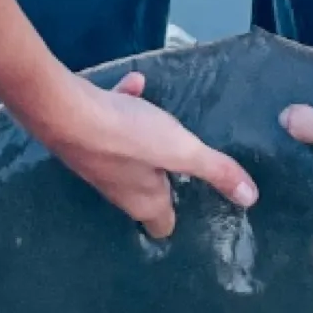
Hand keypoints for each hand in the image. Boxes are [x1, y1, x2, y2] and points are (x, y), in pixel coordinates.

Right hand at [33, 71, 257, 237]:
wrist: (62, 109)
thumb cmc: (126, 137)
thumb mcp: (181, 151)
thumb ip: (216, 170)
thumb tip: (250, 198)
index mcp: (143, 201)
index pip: (162, 226)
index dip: (179, 217)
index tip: (197, 205)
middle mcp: (118, 188)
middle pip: (146, 191)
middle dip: (165, 178)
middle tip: (186, 162)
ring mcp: (96, 163)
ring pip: (128, 156)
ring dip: (146, 139)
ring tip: (163, 123)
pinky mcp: (81, 136)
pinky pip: (111, 124)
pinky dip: (124, 107)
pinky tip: (134, 86)